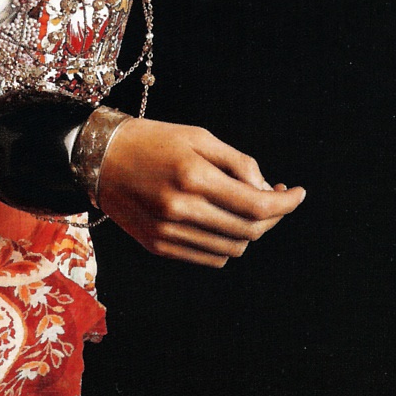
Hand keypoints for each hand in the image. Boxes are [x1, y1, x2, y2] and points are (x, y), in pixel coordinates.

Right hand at [97, 117, 305, 266]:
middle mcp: (181, 209)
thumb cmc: (151, 140)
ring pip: (233, 250)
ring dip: (250, 233)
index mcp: (192, 177)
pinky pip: (209, 258)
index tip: (297, 194)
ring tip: (246, 210)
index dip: (286, 204)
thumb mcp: (197, 137)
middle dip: (272, 217)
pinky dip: (226, 245)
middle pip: (249, 231)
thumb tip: (267, 190)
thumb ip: (237, 162)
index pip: (257, 205)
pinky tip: (222, 223)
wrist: (98, 157)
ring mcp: (168, 233)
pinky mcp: (159, 246)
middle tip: (275, 198)